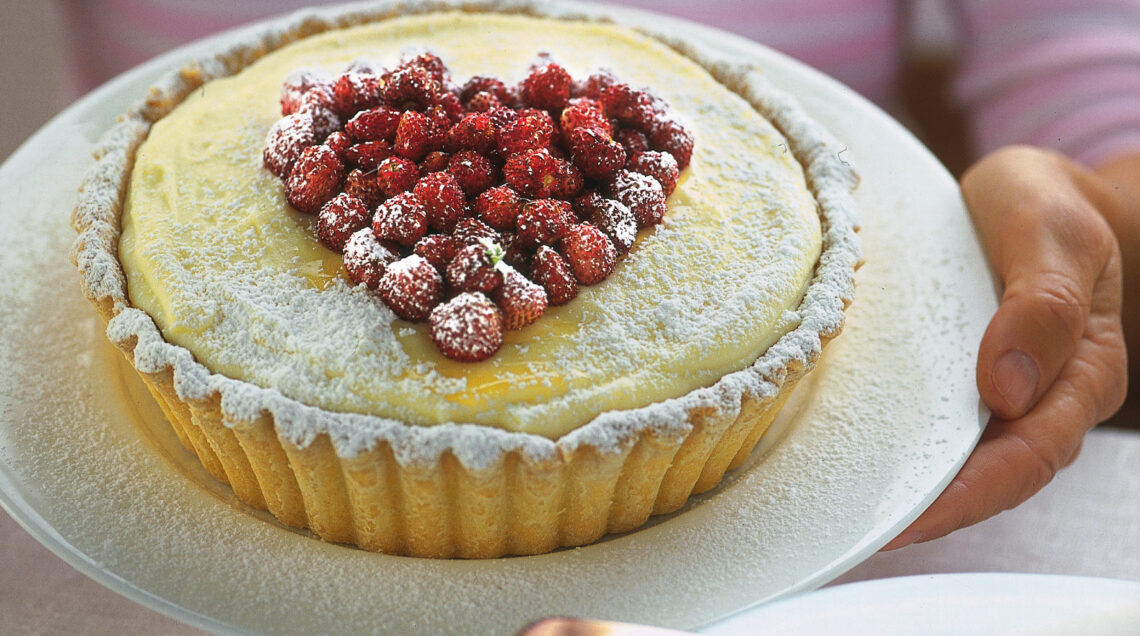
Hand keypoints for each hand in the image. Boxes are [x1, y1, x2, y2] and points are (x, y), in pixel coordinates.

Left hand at [884, 145, 1127, 549]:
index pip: (1030, 456)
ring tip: (846, 510)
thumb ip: (1043, 303)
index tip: (911, 516)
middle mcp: (1044, 396)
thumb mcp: (1054, 233)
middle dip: (932, 510)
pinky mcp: (965, 378)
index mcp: (1082, 371)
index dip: (972, 494)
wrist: (1037, 194)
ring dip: (913, 487)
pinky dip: (904, 447)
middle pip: (994, 476)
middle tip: (860, 530)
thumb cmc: (1050, 208)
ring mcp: (1004, 392)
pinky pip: (938, 425)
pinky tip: (855, 456)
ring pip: (963, 458)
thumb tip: (1006, 387)